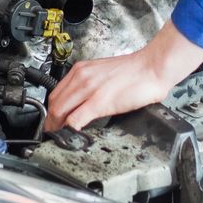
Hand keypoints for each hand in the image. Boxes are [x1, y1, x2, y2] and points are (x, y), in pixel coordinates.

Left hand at [44, 22, 202, 130]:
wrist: (152, 67)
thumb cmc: (134, 71)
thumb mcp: (103, 73)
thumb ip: (89, 84)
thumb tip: (81, 101)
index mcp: (82, 70)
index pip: (56, 93)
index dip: (51, 110)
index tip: (52, 120)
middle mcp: (82, 77)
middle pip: (55, 103)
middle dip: (50, 121)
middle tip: (52, 131)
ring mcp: (89, 90)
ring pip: (60, 111)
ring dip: (57, 126)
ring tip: (59, 135)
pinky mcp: (99, 102)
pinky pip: (76, 119)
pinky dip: (70, 129)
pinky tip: (72, 134)